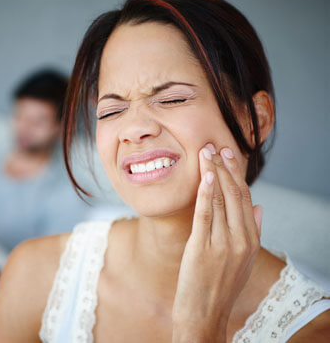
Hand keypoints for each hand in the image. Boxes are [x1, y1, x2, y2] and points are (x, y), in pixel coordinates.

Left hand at [172, 143, 262, 341]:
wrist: (205, 315)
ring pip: (220, 200)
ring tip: (206, 153)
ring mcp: (222, 244)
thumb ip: (253, 230)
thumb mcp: (244, 259)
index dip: (236, 174)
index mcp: (250, 240)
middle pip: (234, 194)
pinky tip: (204, 176)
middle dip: (224, 167)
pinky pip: (205, 215)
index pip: (245, 198)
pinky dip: (205, 194)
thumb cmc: (222, 285)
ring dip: (213, 173)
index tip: (229, 155)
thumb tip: (259, 205)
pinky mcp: (202, 248)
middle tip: (216, 146)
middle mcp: (240, 239)